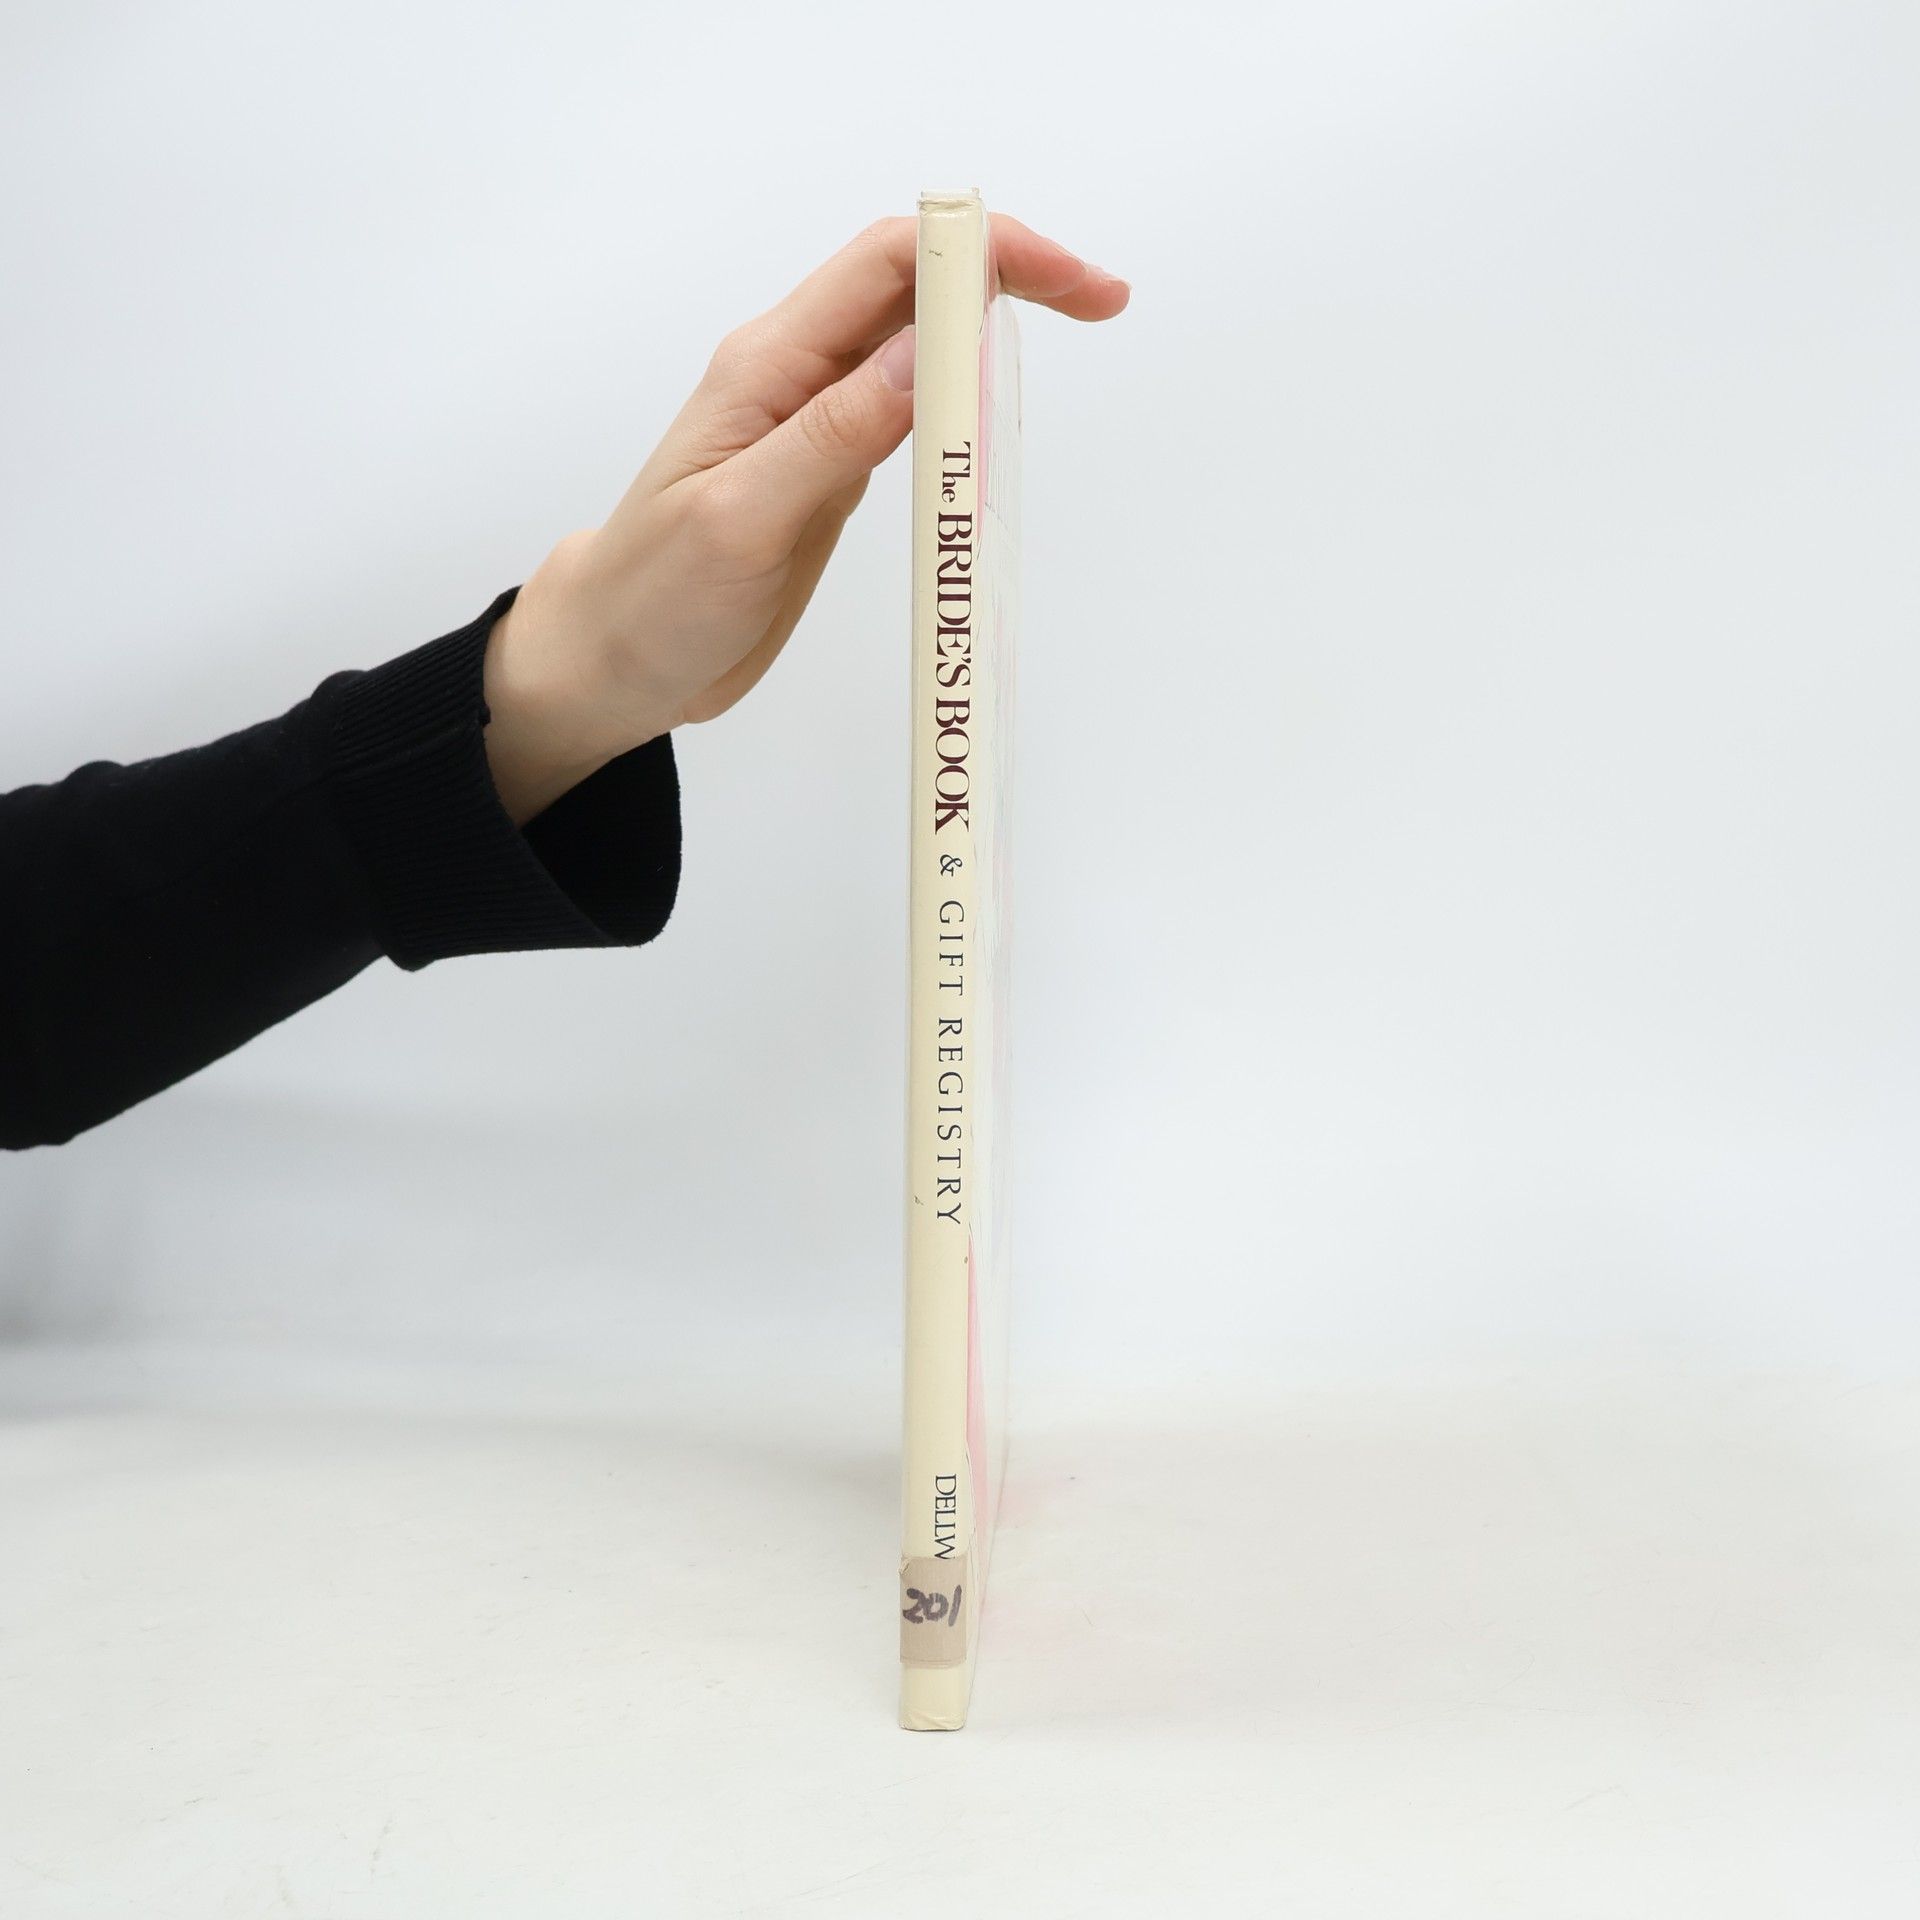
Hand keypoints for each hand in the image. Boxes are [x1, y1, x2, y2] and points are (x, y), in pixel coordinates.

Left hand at [479, 211, 1129, 823]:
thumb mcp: (742, 518)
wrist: (613, 659)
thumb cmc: (655, 593)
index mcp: (768, 368)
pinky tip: (1000, 412)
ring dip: (994, 332)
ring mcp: (817, 424)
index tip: (1069, 282)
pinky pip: (909, 413)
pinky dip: (966, 400)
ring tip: (1073, 336)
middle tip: (1102, 304)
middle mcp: (797, 378)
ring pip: (917, 345)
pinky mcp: (831, 473)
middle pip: (914, 289)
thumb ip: (833, 435)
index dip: (984, 253)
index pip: (889, 267)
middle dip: (1010, 277)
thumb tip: (925, 351)